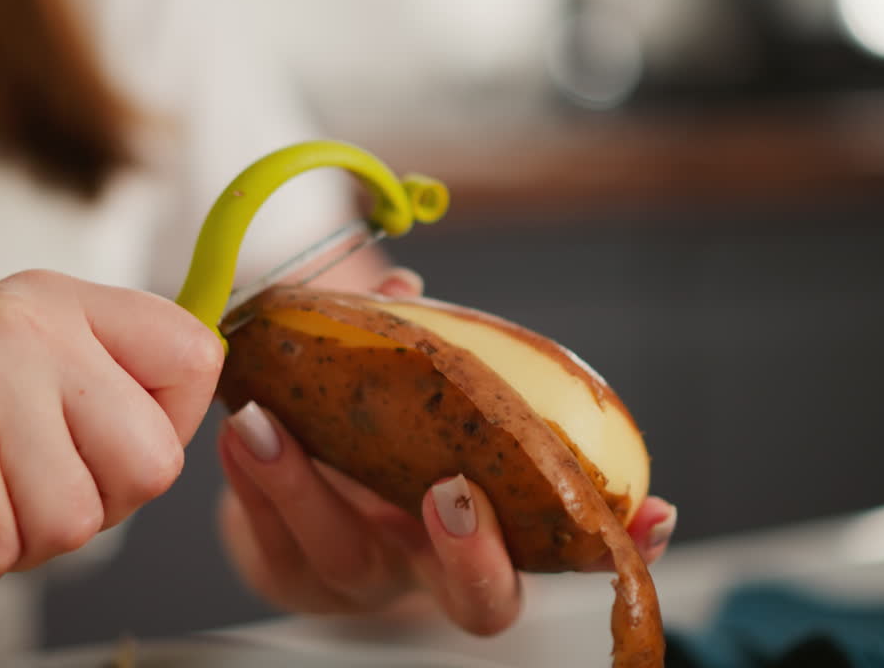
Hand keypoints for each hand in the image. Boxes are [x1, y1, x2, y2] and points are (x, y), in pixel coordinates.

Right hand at [0, 270, 221, 600]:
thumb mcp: (12, 370)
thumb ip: (100, 380)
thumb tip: (207, 387)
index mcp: (55, 301)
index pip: (192, 353)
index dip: (165, 427)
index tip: (104, 446)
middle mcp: (22, 326)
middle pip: (152, 462)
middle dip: (91, 507)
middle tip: (11, 489)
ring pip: (76, 521)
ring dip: (13, 543)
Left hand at [216, 268, 676, 635]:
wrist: (302, 493)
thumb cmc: (384, 440)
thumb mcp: (422, 399)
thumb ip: (430, 347)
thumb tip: (398, 284)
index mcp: (486, 536)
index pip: (563, 556)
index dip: (610, 543)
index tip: (644, 511)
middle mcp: (429, 572)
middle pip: (474, 599)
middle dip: (470, 552)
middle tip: (451, 492)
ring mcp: (356, 581)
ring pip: (340, 559)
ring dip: (303, 489)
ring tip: (266, 422)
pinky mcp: (284, 572)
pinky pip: (267, 544)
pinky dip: (251, 487)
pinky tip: (239, 433)